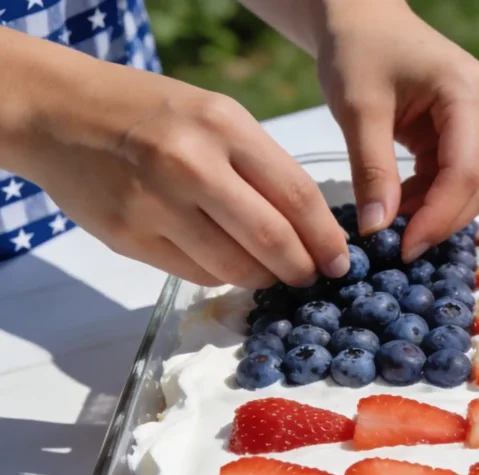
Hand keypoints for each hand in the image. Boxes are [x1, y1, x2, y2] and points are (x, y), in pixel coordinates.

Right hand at [3, 31, 348, 287]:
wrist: (59, 112)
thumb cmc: (150, 114)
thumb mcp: (215, 116)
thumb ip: (262, 167)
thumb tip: (312, 227)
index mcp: (223, 127)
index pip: (297, 196)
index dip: (326, 238)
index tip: (342, 261)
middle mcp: (191, 165)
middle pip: (272, 241)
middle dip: (303, 269)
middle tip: (312, 277)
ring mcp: (157, 205)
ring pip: (235, 268)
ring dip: (264, 279)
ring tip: (272, 273)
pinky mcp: (130, 237)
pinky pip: (197, 274)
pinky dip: (222, 277)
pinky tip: (226, 263)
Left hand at [316, 0, 478, 260]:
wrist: (363, 21)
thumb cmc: (358, 51)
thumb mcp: (358, 109)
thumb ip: (371, 171)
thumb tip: (378, 230)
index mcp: (469, 91)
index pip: (467, 171)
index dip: (439, 217)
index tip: (404, 248)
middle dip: (443, 220)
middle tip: (401, 248)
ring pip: (478, 187)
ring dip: (439, 213)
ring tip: (395, 222)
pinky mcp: (475, 132)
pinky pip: (462, 179)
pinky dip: (434, 200)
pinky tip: (402, 204)